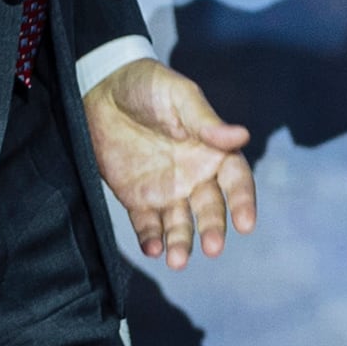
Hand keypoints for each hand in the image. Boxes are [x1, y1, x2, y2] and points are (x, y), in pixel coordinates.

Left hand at [84, 58, 259, 260]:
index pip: (236, 181)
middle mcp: (194, 176)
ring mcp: (166, 189)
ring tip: (177, 260)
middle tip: (212, 247)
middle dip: (212, 229)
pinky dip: (151, 238)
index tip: (245, 224)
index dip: (243, 202)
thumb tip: (241, 135)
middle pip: (210, 209)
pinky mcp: (137, 198)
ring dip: (181, 243)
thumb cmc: (148, 85)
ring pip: (179, 223)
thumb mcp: (178, 96)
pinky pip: (146, 223)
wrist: (101, 87)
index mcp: (212, 152)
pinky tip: (152, 248)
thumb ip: (205, 120)